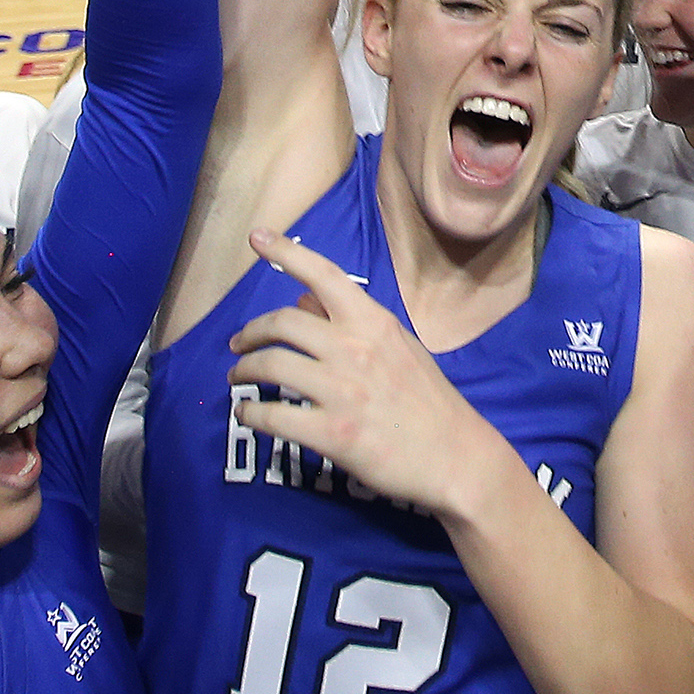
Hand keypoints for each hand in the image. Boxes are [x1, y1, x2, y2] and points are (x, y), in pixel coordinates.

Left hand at [226, 230, 524, 522]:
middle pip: (283, 321)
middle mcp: (355, 349)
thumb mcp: (397, 347)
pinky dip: (251, 413)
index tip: (256, 236)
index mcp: (373, 323)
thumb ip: (352, 321)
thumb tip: (304, 297)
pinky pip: (274, 416)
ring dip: (244, 369)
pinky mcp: (333, 434)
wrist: (455, 457)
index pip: (323, 274)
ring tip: (238, 378)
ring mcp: (343, 392)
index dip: (285, 251)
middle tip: (239, 345)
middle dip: (251, 331)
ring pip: (272, 365)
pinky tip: (248, 414)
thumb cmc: (427, 400)